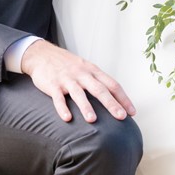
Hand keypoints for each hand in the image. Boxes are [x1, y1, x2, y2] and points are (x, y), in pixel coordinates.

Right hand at [21, 39, 136, 123]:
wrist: (42, 54)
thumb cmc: (67, 65)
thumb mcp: (85, 68)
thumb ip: (97, 81)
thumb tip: (114, 99)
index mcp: (92, 71)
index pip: (112, 84)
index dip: (123, 98)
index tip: (132, 112)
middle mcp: (82, 74)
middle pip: (99, 89)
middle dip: (111, 103)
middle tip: (121, 117)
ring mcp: (67, 79)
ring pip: (78, 93)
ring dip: (86, 106)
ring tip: (93, 120)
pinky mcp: (52, 84)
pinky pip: (58, 97)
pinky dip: (62, 108)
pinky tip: (67, 118)